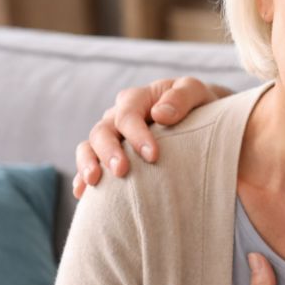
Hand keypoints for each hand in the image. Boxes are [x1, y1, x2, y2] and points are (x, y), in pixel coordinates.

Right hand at [72, 76, 224, 197]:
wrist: (201, 116)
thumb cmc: (199, 104)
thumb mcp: (195, 91)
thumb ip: (181, 96)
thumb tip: (160, 114)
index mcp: (138, 99)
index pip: (128, 115)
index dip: (137, 135)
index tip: (153, 156)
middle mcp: (118, 116)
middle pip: (102, 131)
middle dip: (109, 152)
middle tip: (121, 171)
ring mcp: (112, 136)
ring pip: (88, 146)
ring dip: (88, 163)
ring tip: (94, 181)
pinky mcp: (110, 154)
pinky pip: (89, 163)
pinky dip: (82, 177)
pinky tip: (83, 193)